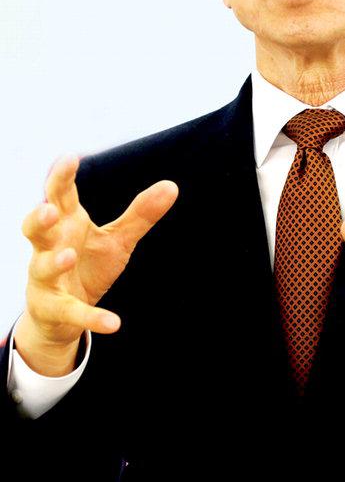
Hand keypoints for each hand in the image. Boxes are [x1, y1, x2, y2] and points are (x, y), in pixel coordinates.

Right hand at [19, 153, 177, 358]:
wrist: (63, 315)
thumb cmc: (86, 264)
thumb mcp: (117, 239)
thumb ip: (140, 214)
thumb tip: (172, 186)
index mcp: (66, 224)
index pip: (59, 196)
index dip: (61, 178)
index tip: (68, 158)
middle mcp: (50, 247)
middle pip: (35, 228)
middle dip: (39, 218)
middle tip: (50, 208)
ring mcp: (47, 279)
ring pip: (43, 267)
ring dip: (54, 262)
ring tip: (69, 254)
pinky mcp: (55, 309)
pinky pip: (72, 312)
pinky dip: (92, 317)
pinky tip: (114, 323)